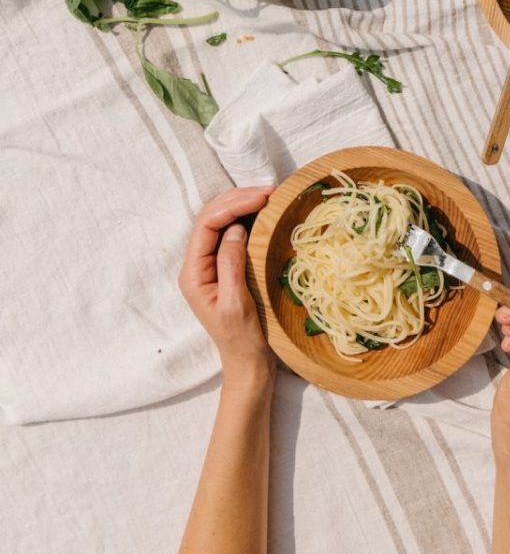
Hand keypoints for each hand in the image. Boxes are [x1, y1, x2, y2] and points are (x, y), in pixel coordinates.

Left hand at [178, 186, 275, 390]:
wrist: (249, 364)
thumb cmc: (242, 340)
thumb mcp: (236, 305)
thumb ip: (231, 265)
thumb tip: (235, 229)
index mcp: (193, 273)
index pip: (207, 225)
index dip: (233, 205)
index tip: (263, 198)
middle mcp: (197, 265)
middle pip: (211, 217)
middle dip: (238, 199)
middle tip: (270, 191)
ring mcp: (211, 265)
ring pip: (221, 222)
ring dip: (243, 205)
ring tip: (269, 196)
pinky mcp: (227, 267)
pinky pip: (232, 233)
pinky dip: (248, 218)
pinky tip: (265, 212)